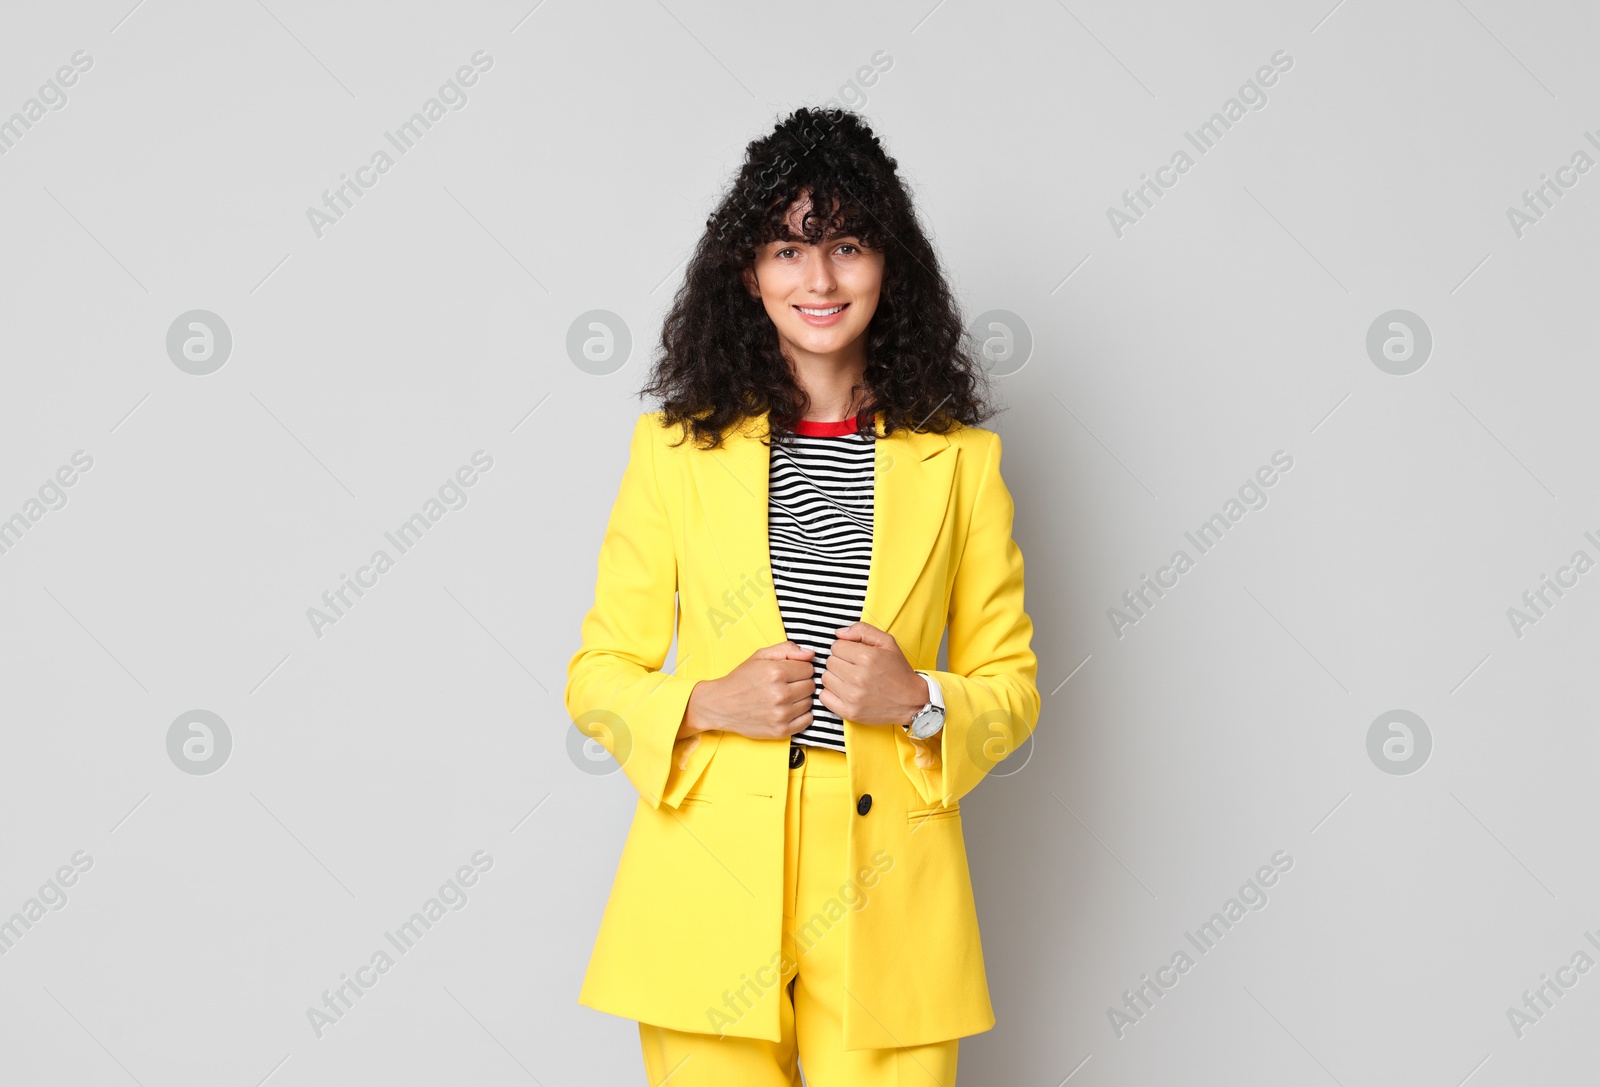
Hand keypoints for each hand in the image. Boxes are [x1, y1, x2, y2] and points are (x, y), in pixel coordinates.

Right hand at [680, 640, 815, 739]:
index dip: (800, 669)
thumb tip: (811, 654)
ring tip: (783, 697)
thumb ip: (787, 649)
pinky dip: (801, 715)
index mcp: (776, 672)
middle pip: (811, 686)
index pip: (809, 669)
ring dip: (800, 699)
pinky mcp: (781, 730)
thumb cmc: (741, 679)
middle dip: (801, 683)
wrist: (720, 705)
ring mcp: (781, 714)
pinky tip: (787, 710)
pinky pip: (807, 721)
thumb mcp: (760, 656)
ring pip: (810, 703)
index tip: (789, 672)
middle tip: (785, 685)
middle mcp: (780, 694)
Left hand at [819, 621, 927, 727]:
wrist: (911, 701)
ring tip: (850, 679)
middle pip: (830, 662)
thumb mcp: (887, 642)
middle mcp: (858, 677)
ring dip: (835, 677)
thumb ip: (862, 630)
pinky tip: (844, 691)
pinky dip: (831, 693)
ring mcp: (853, 697)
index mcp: (867, 657)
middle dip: (840, 662)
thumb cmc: (898, 671)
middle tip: (854, 667)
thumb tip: (839, 633)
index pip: (836, 646)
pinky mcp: (849, 712)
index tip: (855, 655)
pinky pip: (824, 697)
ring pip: (825, 678)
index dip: (845, 648)